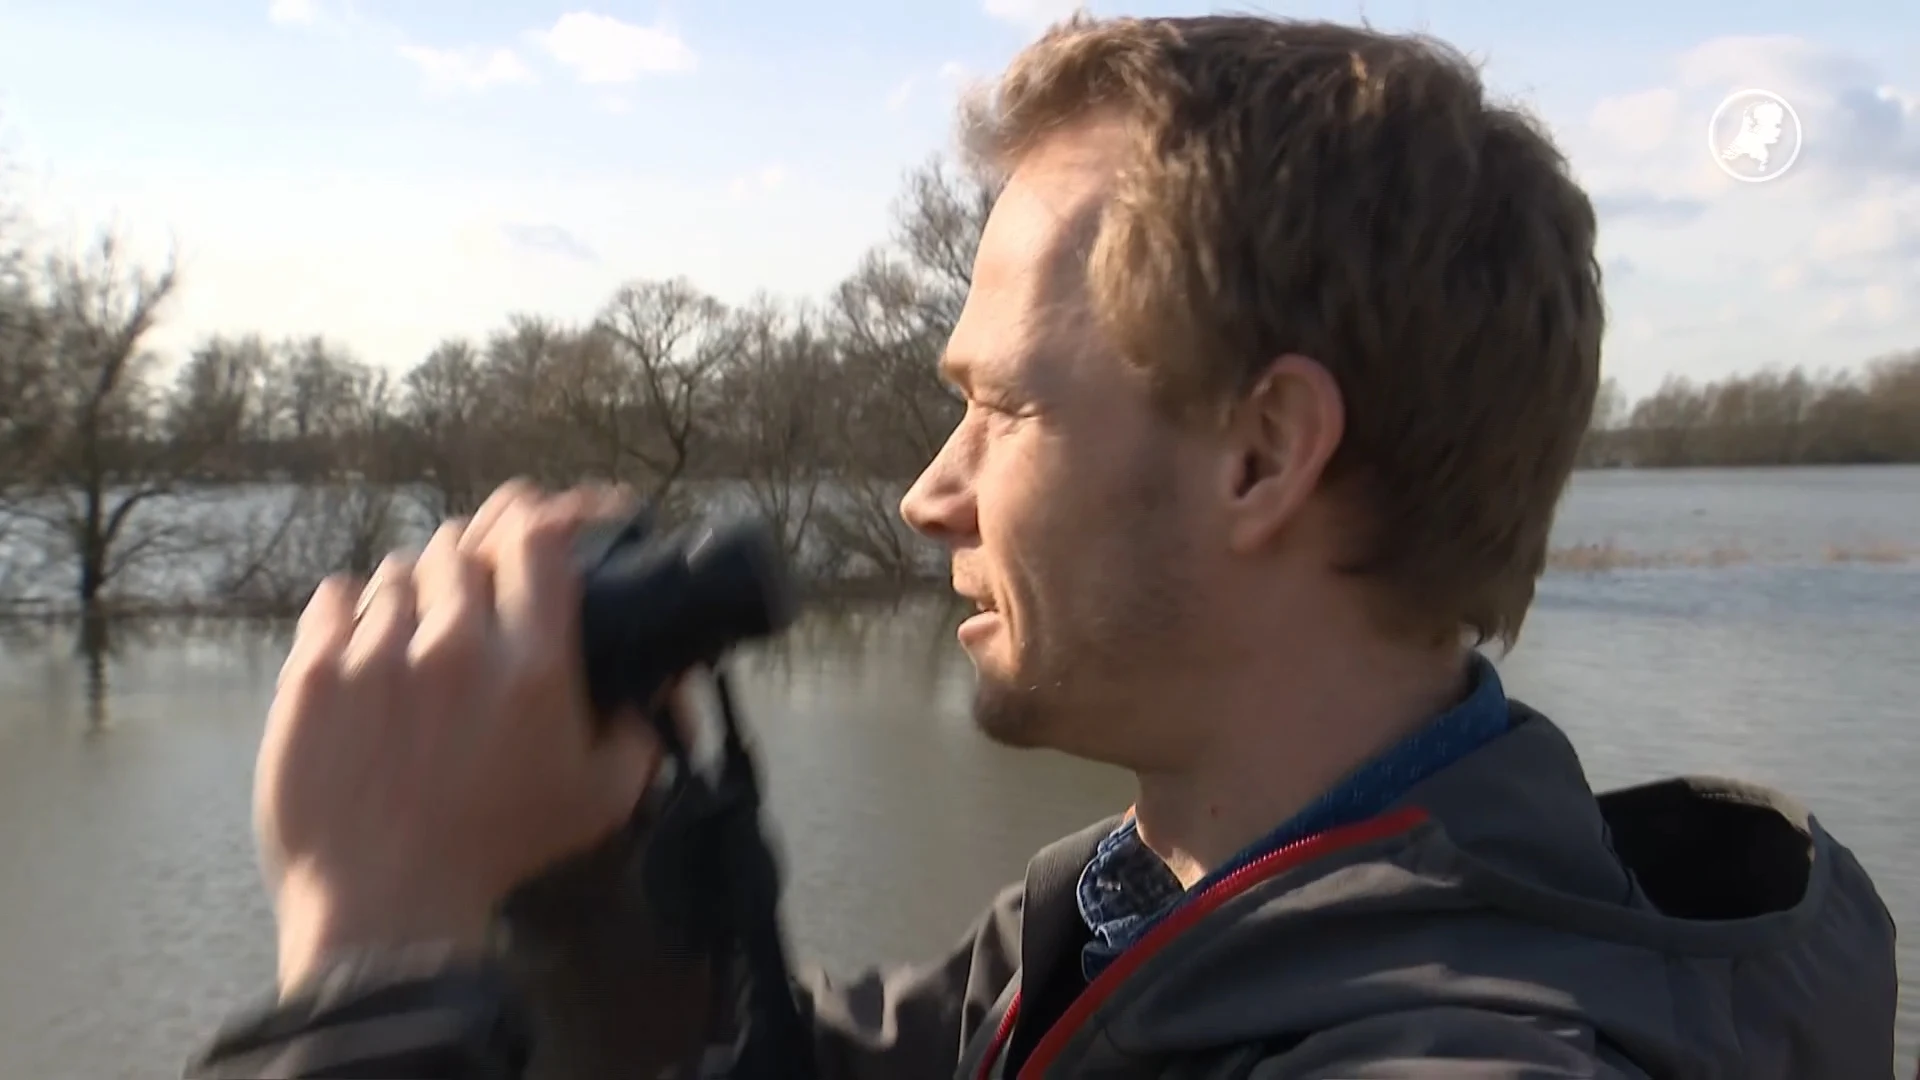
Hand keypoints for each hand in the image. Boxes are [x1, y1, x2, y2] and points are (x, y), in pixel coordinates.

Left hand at [254, 480, 665, 994]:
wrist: (386, 908)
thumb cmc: (501, 853)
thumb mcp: (603, 799)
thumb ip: (639, 730)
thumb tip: (659, 683)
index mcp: (533, 667)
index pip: (537, 539)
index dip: (545, 517)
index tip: (548, 527)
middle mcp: (456, 645)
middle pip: (464, 547)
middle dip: (476, 564)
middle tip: (477, 599)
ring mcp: (376, 655)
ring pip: (400, 570)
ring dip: (416, 591)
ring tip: (417, 634)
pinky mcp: (313, 675)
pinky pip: (335, 597)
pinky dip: (353, 609)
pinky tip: (364, 644)